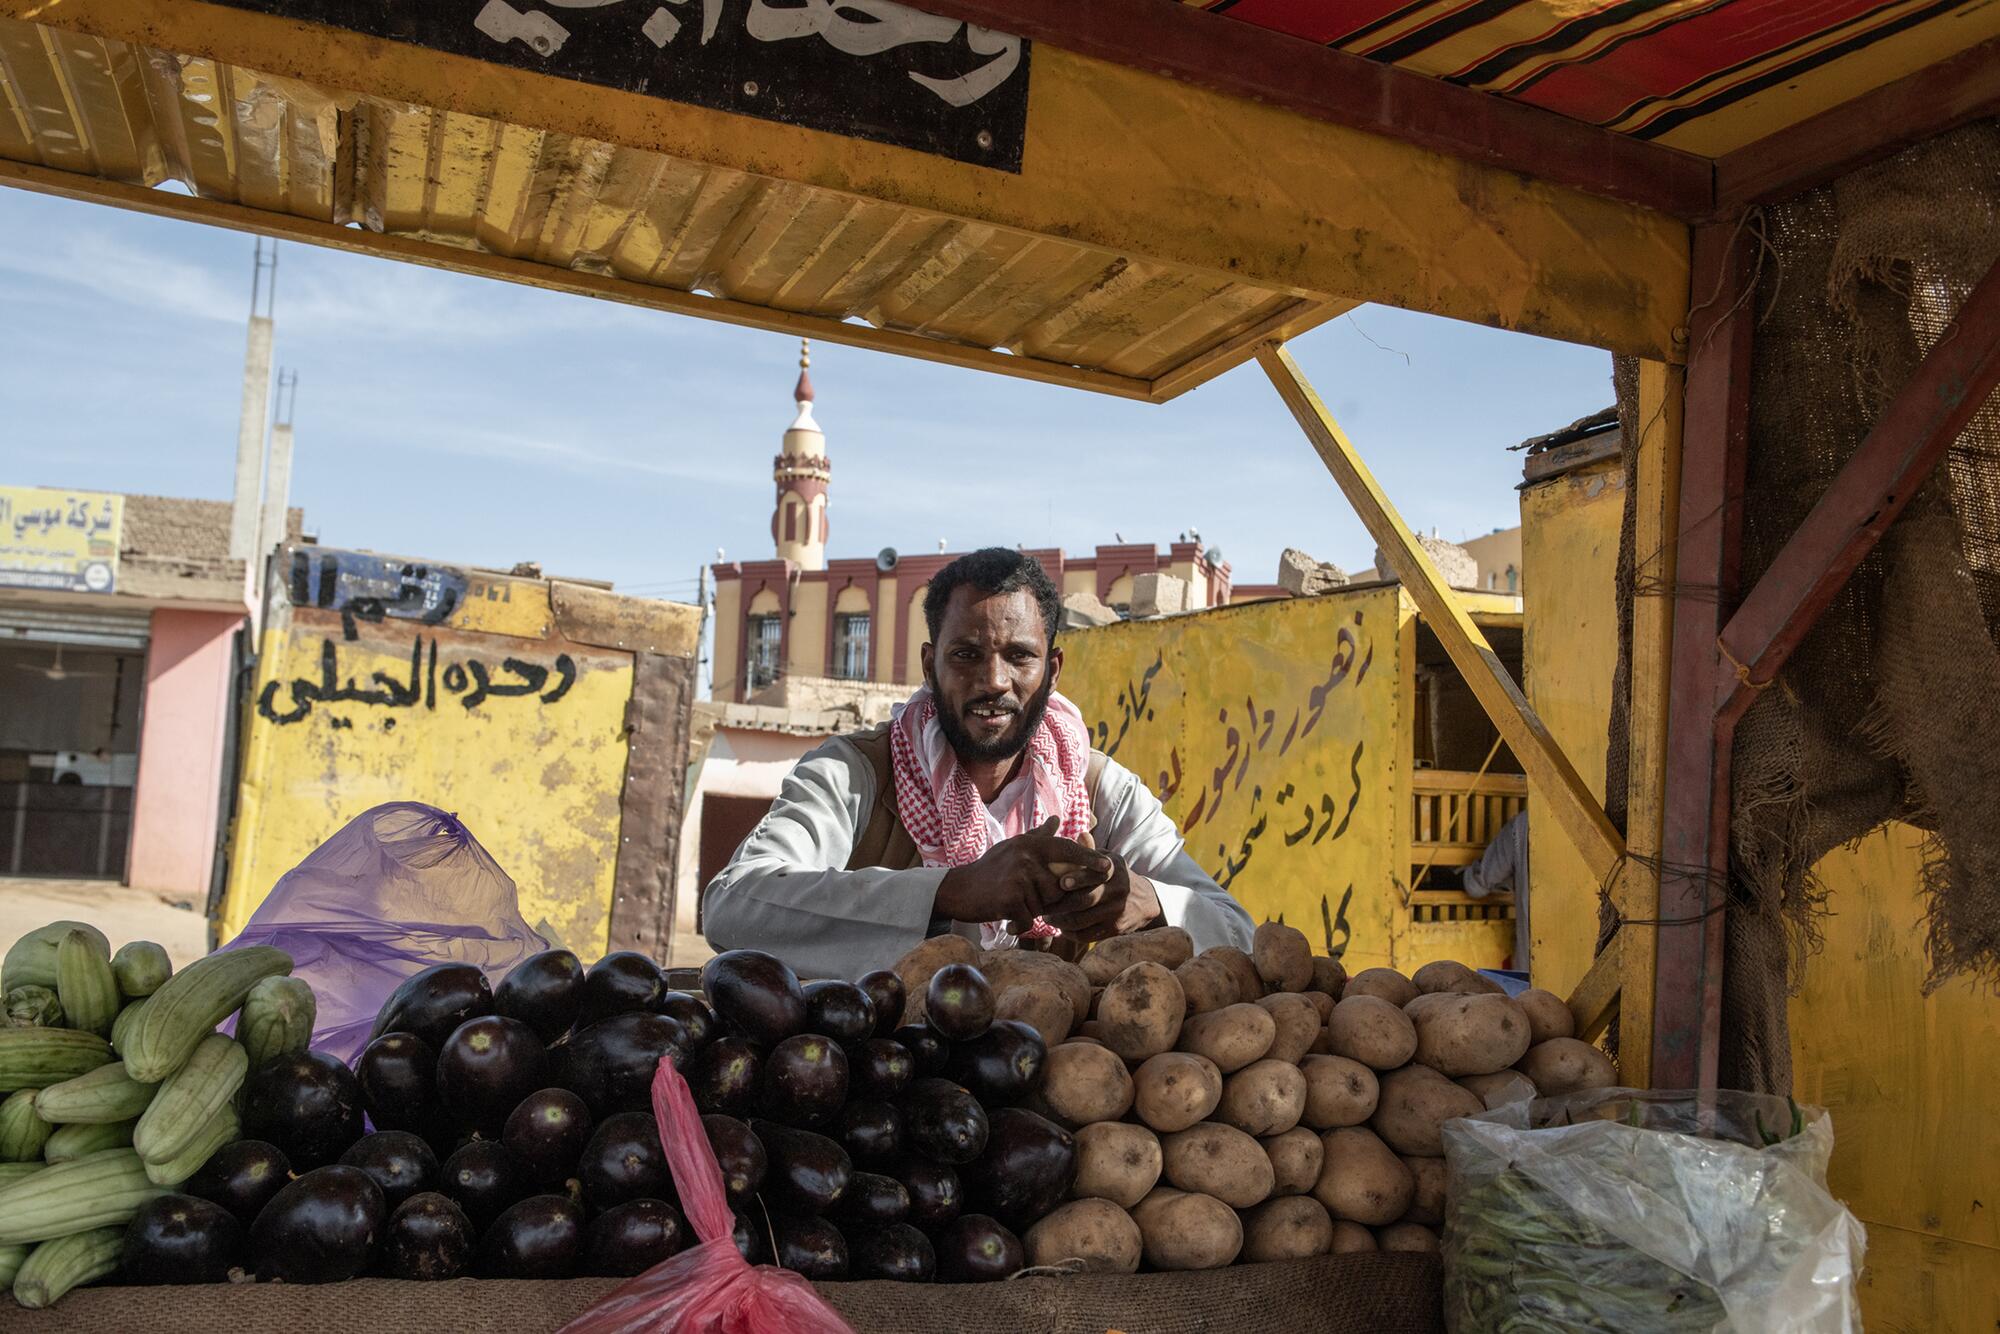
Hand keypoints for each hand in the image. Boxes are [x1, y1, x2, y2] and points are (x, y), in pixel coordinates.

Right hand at [934, 818, 1111, 924]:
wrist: (958, 890)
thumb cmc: (990, 870)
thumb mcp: (1014, 848)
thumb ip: (1038, 836)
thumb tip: (1057, 820)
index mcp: (1030, 844)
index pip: (1067, 849)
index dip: (1089, 858)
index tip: (1108, 867)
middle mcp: (1026, 856)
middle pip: (1059, 887)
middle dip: (1048, 899)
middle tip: (1026, 899)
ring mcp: (1017, 877)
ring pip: (1045, 905)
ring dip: (1032, 912)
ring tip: (1013, 905)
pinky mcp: (1009, 898)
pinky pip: (1029, 918)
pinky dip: (1020, 924)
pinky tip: (1008, 919)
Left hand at [1029, 854, 1162, 943]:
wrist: (1145, 901)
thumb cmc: (1116, 877)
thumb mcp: (1109, 860)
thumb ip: (1092, 851)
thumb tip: (1081, 835)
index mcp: (1114, 870)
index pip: (1095, 874)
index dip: (1078, 878)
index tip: (1061, 882)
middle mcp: (1118, 891)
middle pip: (1085, 900)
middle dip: (1060, 904)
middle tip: (1043, 905)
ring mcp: (1116, 912)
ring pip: (1081, 920)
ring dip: (1060, 921)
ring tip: (1047, 917)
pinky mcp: (1114, 930)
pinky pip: (1087, 935)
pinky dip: (1070, 933)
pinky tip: (1062, 928)